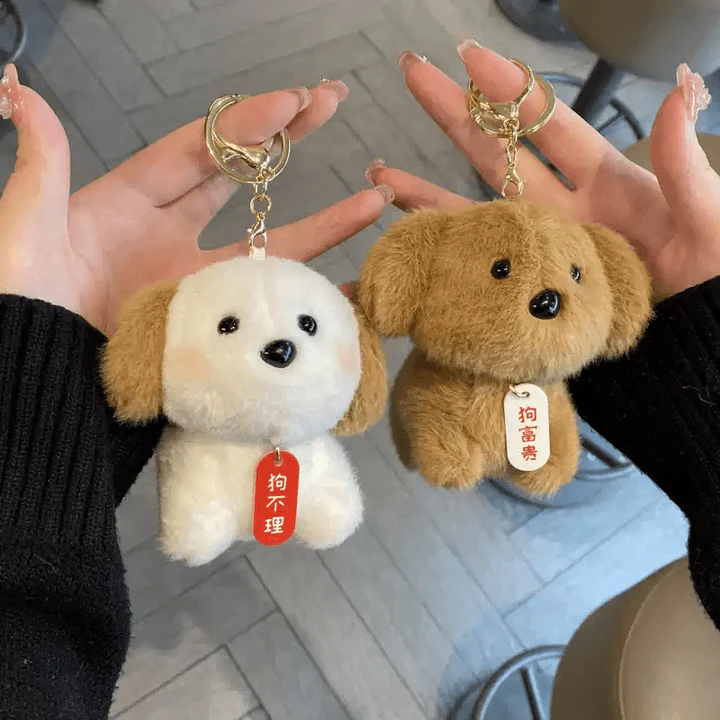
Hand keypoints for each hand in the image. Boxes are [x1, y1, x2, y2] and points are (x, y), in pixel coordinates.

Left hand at [0, 72, 392, 334]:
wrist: (40, 384)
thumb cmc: (23, 309)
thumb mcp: (26, 231)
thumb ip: (42, 167)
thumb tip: (19, 90)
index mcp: (127, 204)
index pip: (198, 151)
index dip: (245, 124)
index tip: (292, 101)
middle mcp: (169, 237)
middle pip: (240, 181)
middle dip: (286, 140)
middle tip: (331, 106)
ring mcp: (196, 283)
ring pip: (269, 246)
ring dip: (324, 223)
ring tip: (373, 199)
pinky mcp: (213, 324)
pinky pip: (266, 303)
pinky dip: (309, 294)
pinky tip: (350, 286)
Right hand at [366, 44, 717, 299]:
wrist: (698, 346)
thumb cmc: (714, 282)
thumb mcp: (709, 216)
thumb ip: (682, 162)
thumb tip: (680, 89)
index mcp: (606, 184)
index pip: (547, 124)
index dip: (510, 89)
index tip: (469, 56)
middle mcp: (562, 211)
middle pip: (497, 153)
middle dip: (453, 112)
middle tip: (412, 75)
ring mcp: (540, 251)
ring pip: (473, 211)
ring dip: (425, 190)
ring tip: (380, 171)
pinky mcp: (526, 290)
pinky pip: (476, 265)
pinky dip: (441, 251)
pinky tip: (406, 240)